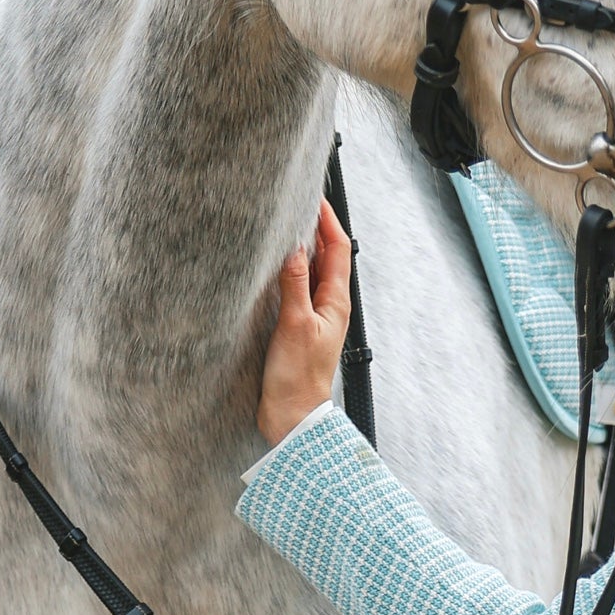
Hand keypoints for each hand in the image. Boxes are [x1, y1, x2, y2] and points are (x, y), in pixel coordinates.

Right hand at [259, 202, 353, 445]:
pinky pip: (300, 290)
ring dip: (304, 249)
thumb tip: (297, 248)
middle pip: (327, 257)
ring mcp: (315, 316)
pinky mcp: (299, 327)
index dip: (328, 221)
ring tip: (286, 226)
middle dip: (316, 229)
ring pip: (313, 272)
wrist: (293, 416)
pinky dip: (292, 272)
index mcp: (336, 303)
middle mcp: (329, 306)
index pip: (338, 250)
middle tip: (297, 204)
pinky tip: (277, 267)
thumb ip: (295, 285)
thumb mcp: (294, 326)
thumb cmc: (297, 378)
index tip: (315, 197)